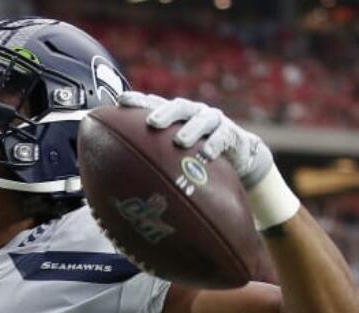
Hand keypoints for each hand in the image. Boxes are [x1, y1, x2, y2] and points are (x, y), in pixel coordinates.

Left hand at [118, 92, 272, 189]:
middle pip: (178, 107)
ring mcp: (213, 121)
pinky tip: (207, 154)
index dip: (138, 100)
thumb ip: (156, 149)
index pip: (155, 103)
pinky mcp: (231, 133)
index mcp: (177, 114)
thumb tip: (123, 165)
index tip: (120, 101)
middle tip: (152, 124)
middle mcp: (194, 112)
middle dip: (165, 114)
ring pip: (202, 120)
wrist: (237, 153)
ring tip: (180, 141)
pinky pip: (223, 137)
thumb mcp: (177, 149)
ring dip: (191, 130)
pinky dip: (214, 144)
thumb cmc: (198, 151)